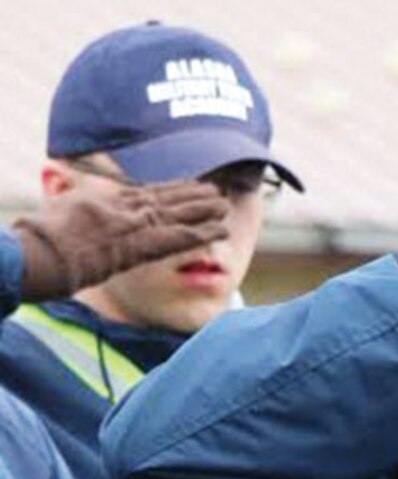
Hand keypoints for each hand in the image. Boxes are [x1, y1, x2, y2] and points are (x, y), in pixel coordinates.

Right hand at [11, 181, 230, 301]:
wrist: (45, 252)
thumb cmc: (43, 237)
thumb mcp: (57, 210)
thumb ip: (70, 197)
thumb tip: (60, 180)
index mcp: (104, 198)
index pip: (144, 192)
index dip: (168, 189)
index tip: (186, 184)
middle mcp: (124, 207)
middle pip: (166, 199)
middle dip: (191, 195)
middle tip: (215, 190)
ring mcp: (135, 224)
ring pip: (178, 214)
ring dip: (204, 210)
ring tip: (225, 205)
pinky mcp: (145, 244)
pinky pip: (181, 238)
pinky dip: (203, 233)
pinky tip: (222, 230)